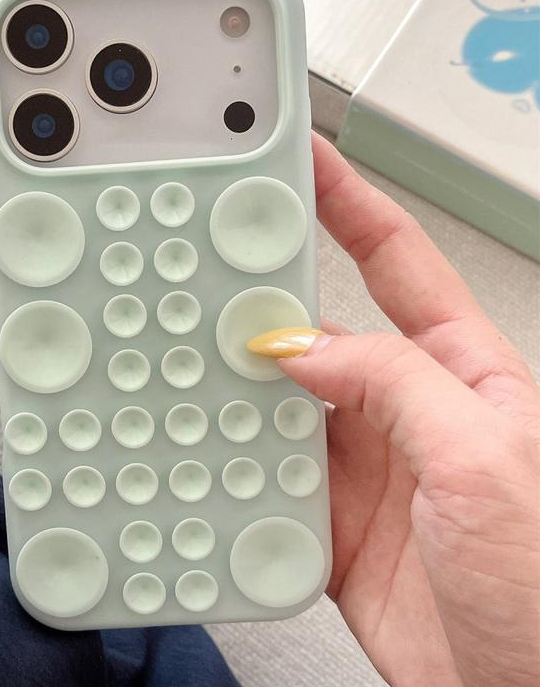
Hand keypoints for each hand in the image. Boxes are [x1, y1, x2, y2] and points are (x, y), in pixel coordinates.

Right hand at [267, 135, 538, 686]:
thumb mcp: (483, 460)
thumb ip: (392, 388)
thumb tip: (306, 347)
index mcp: (463, 373)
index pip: (398, 264)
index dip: (350, 207)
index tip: (307, 165)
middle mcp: (409, 410)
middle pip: (328, 329)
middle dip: (277, 294)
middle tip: (222, 267)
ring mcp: (366, 466)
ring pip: (287, 401)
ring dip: (246, 384)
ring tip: (202, 358)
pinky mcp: (332, 521)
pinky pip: (270, 470)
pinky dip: (237, 457)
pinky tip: (215, 445)